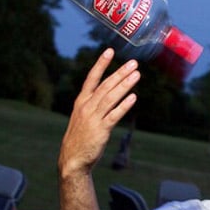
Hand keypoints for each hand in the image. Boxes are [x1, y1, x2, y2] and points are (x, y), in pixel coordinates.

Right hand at [59, 48, 139, 177]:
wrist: (72, 159)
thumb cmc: (79, 139)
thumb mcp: (82, 118)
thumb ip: (93, 106)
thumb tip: (107, 96)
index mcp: (81, 102)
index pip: (92, 79)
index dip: (101, 64)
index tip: (109, 51)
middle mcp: (87, 107)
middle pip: (105, 86)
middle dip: (120, 73)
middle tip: (133, 63)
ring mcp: (93, 118)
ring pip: (111, 97)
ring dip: (125, 85)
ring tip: (136, 75)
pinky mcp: (101, 130)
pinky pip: (114, 115)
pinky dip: (124, 106)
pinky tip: (133, 97)